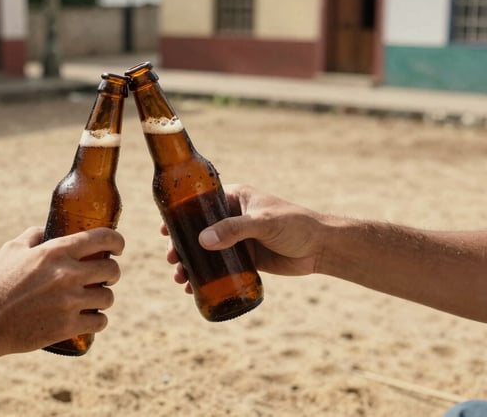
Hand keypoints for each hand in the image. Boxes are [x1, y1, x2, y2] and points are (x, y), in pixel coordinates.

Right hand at [0, 226, 123, 356]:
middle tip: (105, 277)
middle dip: (112, 273)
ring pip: (108, 298)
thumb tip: (45, 230)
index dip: (117, 241)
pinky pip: (99, 321)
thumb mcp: (10, 250)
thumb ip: (32, 236)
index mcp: (56, 251)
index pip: (103, 239)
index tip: (117, 247)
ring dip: (104, 298)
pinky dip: (98, 320)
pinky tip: (92, 319)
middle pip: (112, 270)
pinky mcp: (67, 327)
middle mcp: (67, 274)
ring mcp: (69, 302)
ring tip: (95, 299)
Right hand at [165, 184, 326, 291]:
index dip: (179, 217)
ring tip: (180, 280)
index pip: (199, 204)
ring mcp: (237, 239)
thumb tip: (202, 240)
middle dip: (181, 247)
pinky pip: (219, 267)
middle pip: (197, 230)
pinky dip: (205, 276)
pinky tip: (193, 288)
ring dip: (190, 264)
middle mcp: (232, 216)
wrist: (322, 248)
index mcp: (235, 198)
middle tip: (172, 261)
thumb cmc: (296, 226)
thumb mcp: (263, 223)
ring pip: (205, 251)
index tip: (164, 230)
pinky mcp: (245, 258)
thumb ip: (234, 229)